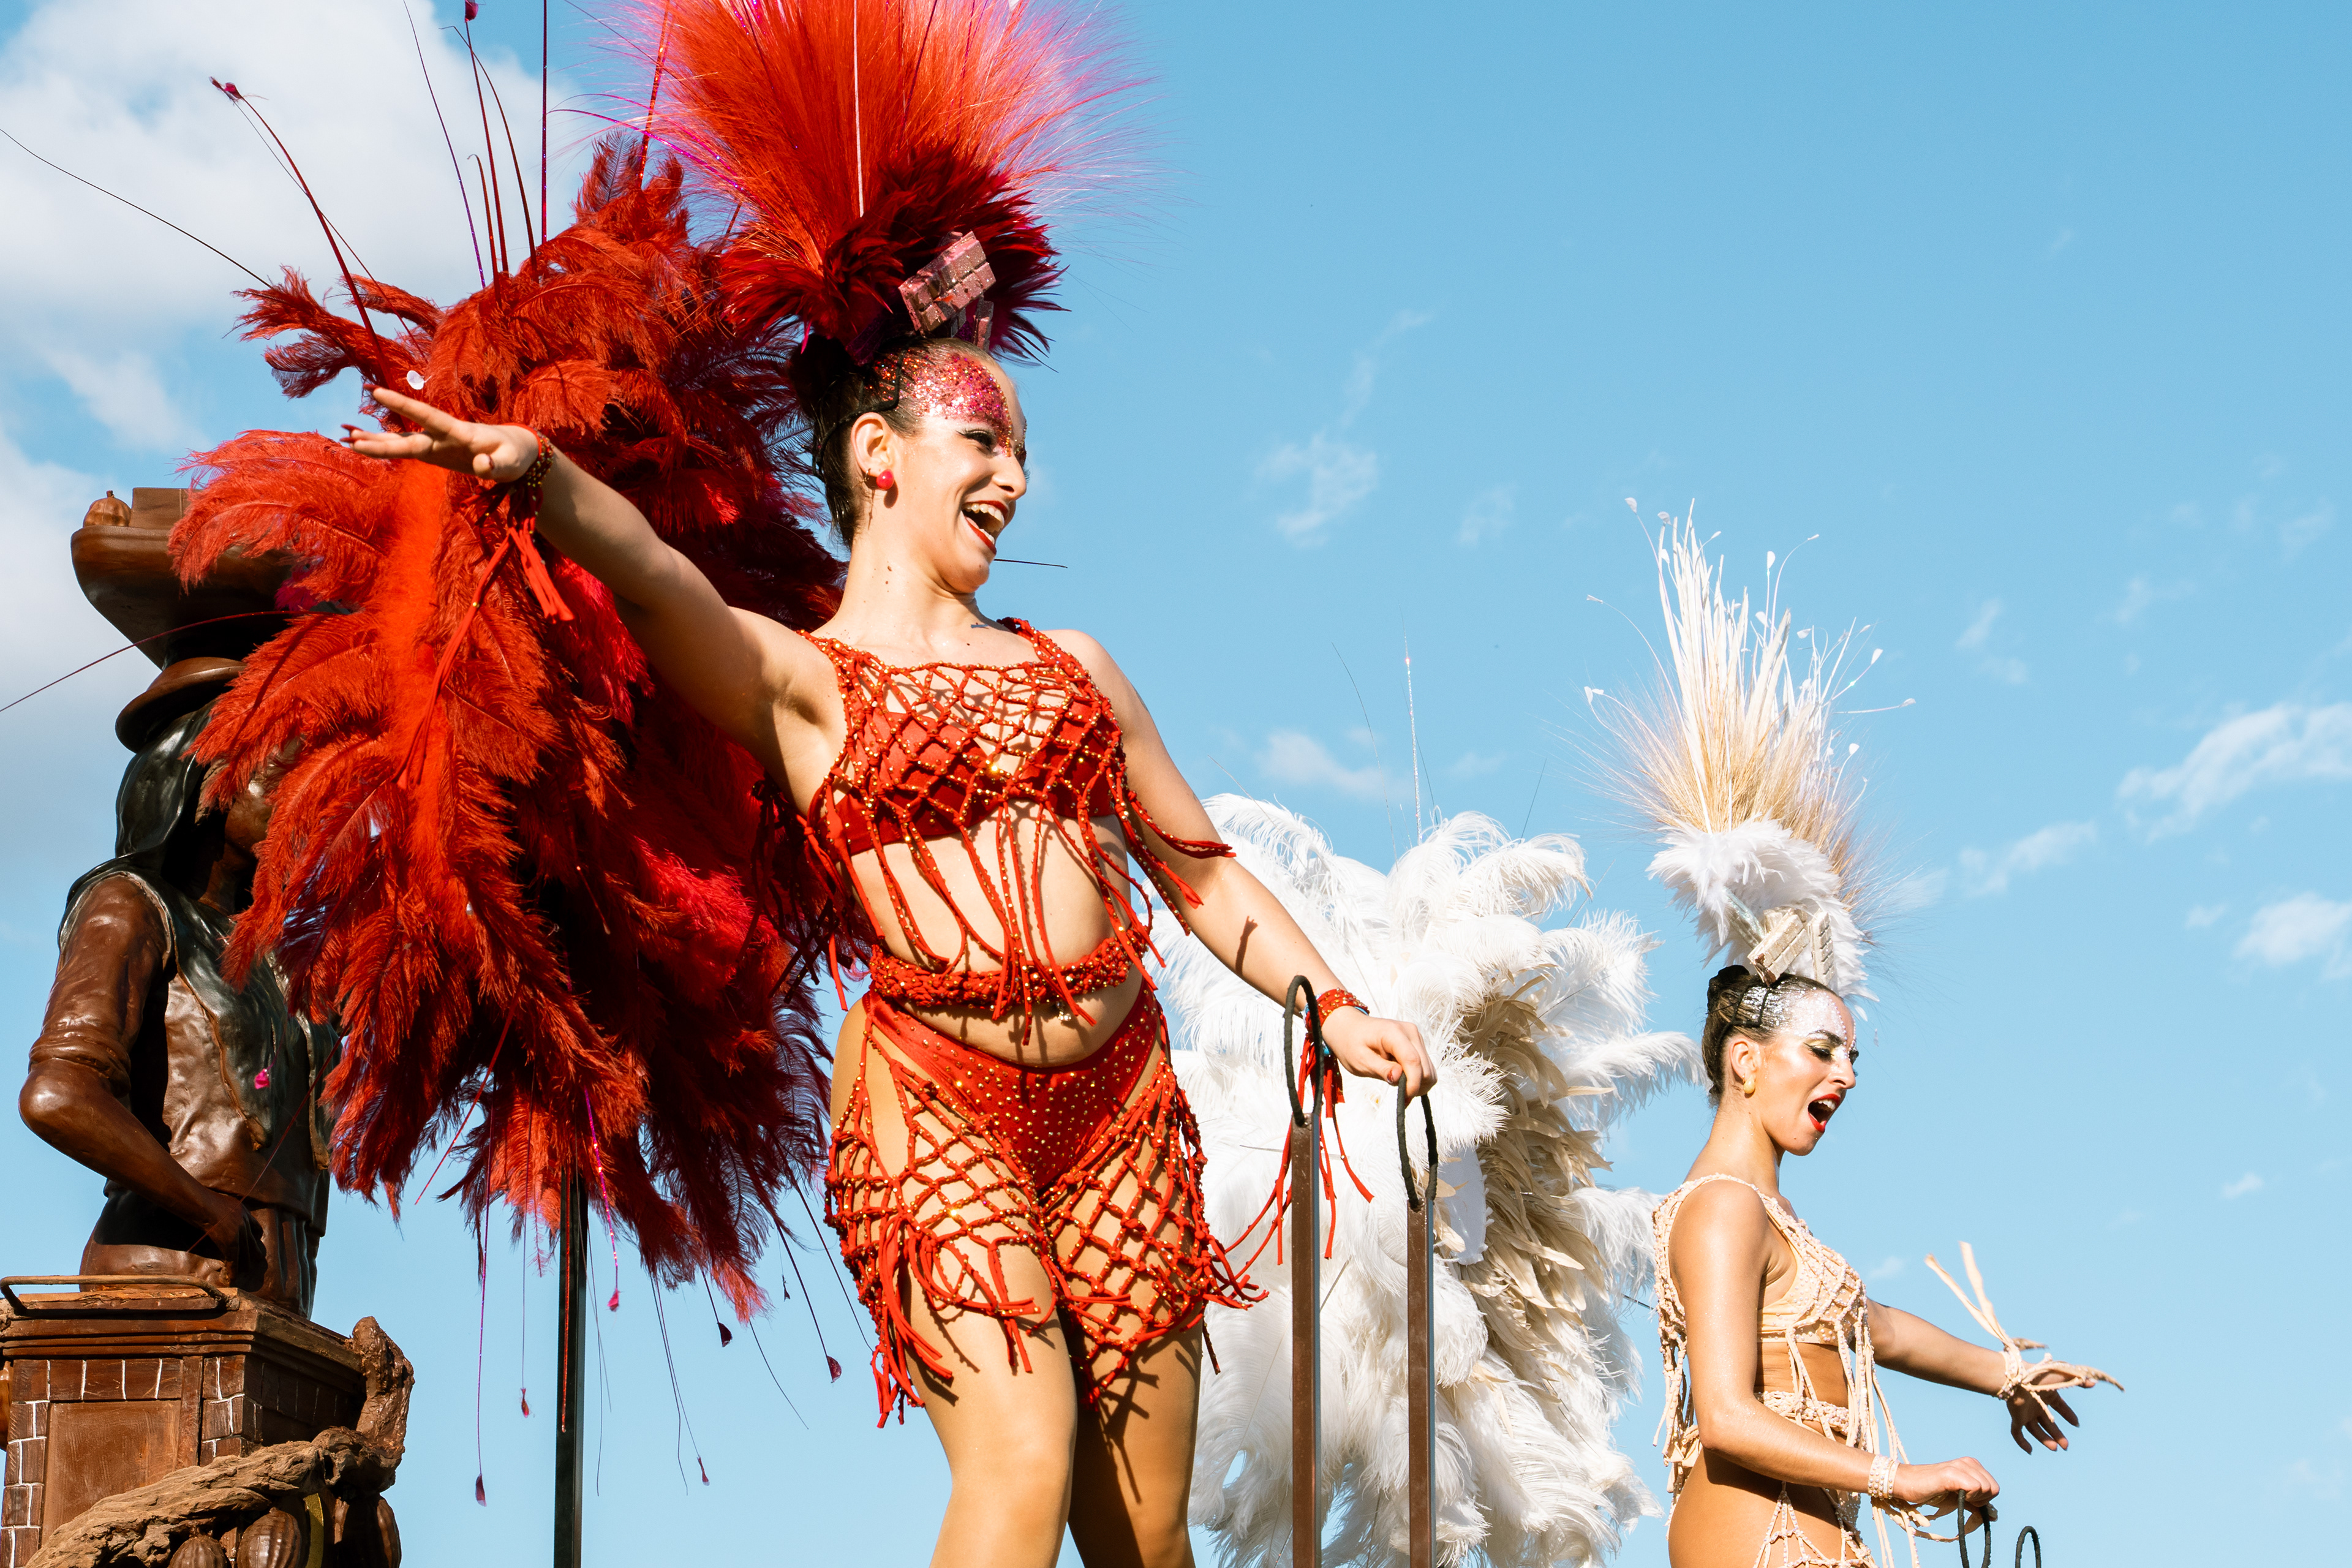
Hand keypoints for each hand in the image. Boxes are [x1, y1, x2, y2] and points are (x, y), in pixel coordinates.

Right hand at [197, 1190, 268, 1290]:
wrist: (202, 1203)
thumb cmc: (204, 1201)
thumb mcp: (221, 1202)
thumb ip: (226, 1210)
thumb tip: (218, 1212)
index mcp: (244, 1212)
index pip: (256, 1228)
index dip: (255, 1238)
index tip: (254, 1243)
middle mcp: (245, 1223)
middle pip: (252, 1243)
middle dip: (253, 1254)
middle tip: (255, 1262)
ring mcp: (239, 1234)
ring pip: (245, 1253)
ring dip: (243, 1265)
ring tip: (243, 1273)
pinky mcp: (230, 1243)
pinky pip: (233, 1260)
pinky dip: (232, 1271)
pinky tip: (231, 1279)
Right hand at [343, 385, 537, 481]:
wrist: (514, 450)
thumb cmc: (514, 453)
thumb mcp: (511, 460)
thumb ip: (496, 464)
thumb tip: (481, 467)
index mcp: (460, 432)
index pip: (428, 416)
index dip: (404, 405)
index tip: (379, 393)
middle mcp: (443, 435)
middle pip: (409, 436)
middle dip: (382, 438)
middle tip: (352, 435)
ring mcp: (436, 444)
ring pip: (402, 442)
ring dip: (377, 442)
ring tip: (347, 440)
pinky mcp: (434, 454)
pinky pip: (406, 451)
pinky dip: (385, 450)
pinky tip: (363, 447)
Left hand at [1320, 1008, 1436, 1096]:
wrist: (1349, 1027)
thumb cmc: (1351, 1043)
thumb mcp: (1360, 1060)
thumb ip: (1380, 1069)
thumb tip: (1399, 1078)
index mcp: (1393, 1033)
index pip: (1412, 1060)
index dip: (1412, 1083)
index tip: (1403, 1098)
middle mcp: (1410, 1032)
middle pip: (1426, 1068)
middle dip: (1415, 1086)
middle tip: (1399, 1095)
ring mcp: (1416, 1036)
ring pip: (1429, 1069)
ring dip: (1417, 1083)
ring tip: (1397, 1083)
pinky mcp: (1417, 1043)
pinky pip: (1425, 1067)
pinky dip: (1418, 1078)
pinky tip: (1402, 1079)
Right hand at [1893, 1457, 1997, 1510]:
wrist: (1907, 1484)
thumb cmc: (1932, 1491)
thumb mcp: (1959, 1499)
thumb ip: (1975, 1505)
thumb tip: (1993, 1517)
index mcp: (1971, 1465)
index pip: (1994, 1487)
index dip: (1984, 1499)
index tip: (1967, 1500)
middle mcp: (1968, 1462)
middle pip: (1993, 1488)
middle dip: (1981, 1500)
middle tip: (1962, 1500)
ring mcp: (1960, 1466)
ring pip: (1986, 1488)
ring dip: (1973, 1499)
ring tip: (1956, 1496)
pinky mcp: (1951, 1473)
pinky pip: (1975, 1487)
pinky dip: (1968, 1496)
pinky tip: (1953, 1494)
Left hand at [2007, 1377, 2081, 1452]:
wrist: (2017, 1378)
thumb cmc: (2041, 1375)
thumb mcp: (2063, 1377)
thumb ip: (2079, 1380)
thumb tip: (2094, 1382)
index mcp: (2046, 1393)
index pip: (2059, 1406)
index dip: (2068, 1415)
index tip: (2076, 1424)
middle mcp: (2036, 1403)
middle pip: (2048, 1423)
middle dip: (2057, 1435)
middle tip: (2066, 1446)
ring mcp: (2025, 1411)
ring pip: (2035, 1430)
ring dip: (2045, 1440)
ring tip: (2056, 1448)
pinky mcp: (2016, 1416)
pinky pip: (2017, 1433)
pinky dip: (2021, 1442)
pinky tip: (2030, 1451)